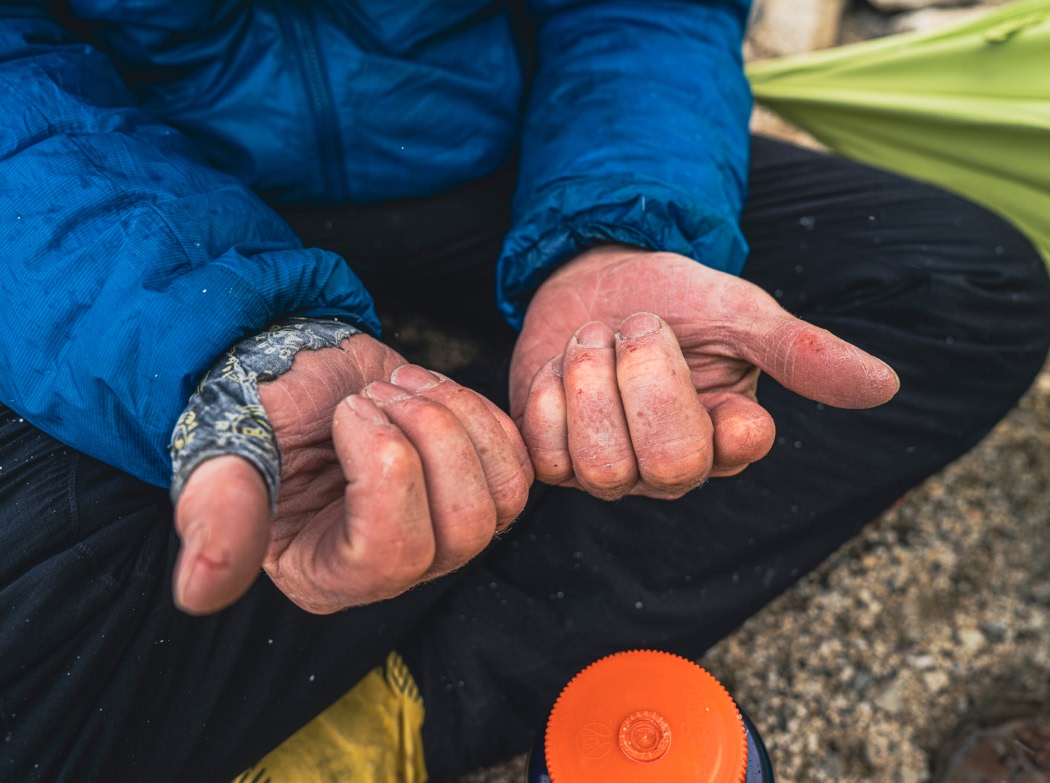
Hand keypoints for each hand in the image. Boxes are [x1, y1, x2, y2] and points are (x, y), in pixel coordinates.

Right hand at [173, 335, 531, 614]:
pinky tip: (430, 390)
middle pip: (462, 530)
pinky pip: (518, 466)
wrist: (301, 371)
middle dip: (429, 437)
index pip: (389, 555)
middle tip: (378, 392)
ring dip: (456, 419)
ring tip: (401, 385)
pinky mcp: (479, 492)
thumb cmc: (260, 412)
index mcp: (326, 575)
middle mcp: (395, 570)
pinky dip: (483, 414)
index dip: (386, 469)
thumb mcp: (225, 454)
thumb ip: (217, 516)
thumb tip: (198, 594)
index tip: (351, 409)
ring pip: (500, 499)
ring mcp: (445, 535)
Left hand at [511, 245, 898, 499]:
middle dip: (642, 374)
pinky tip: (559, 370)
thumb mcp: (740, 313)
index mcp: (731, 434)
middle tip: (636, 330)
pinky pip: (545, 450)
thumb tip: (886, 386)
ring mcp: (613, 473)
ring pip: (599, 465)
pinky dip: (548, 390)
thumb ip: (800, 351)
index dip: (712, 401)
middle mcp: (674, 468)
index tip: (695, 345)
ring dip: (588, 377)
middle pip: (666, 463)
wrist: (592, 280)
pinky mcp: (558, 464)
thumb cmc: (674, 298)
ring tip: (596, 344)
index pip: (740, 449)